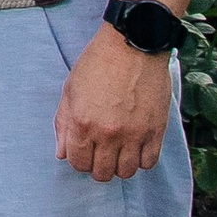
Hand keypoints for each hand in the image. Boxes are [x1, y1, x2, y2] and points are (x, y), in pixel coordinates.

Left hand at [52, 24, 174, 181]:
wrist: (133, 44)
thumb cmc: (99, 63)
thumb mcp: (70, 89)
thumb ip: (63, 124)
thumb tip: (62, 153)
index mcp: (82, 123)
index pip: (78, 163)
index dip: (79, 160)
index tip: (85, 152)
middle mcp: (107, 133)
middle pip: (101, 172)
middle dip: (98, 166)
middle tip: (102, 152)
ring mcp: (133, 134)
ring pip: (125, 172)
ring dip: (120, 166)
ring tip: (119, 151)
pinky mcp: (155, 131)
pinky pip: (148, 162)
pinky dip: (141, 160)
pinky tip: (136, 147)